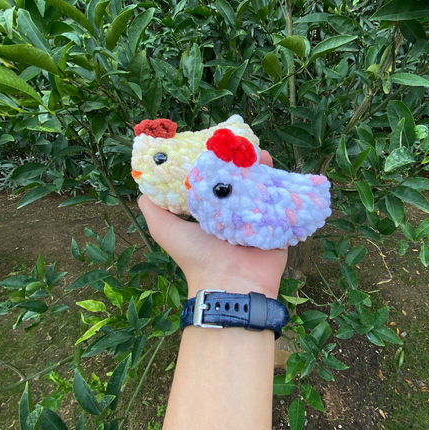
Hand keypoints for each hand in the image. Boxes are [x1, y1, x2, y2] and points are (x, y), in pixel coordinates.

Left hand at [138, 150, 287, 298]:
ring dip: (265, 170)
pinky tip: (279, 173)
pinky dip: (284, 188)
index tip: (219, 145)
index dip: (218, 163)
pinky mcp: (278, 227)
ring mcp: (258, 219)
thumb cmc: (196, 257)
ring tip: (263, 156)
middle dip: (245, 163)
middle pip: (242, 181)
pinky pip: (284, 204)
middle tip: (245, 147)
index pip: (216, 181)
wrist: (230, 285)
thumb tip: (144, 186)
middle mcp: (235, 214)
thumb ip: (153, 208)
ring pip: (265, 188)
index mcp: (212, 212)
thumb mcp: (165, 230)